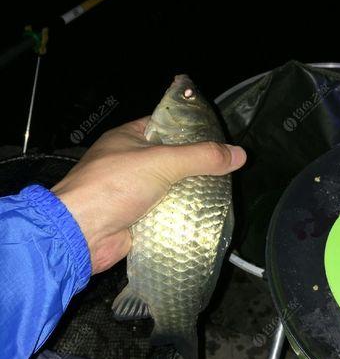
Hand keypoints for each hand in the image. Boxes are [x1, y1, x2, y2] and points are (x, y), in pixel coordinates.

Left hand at [52, 117, 246, 273]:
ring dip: (192, 190)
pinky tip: (206, 212)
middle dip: (197, 163)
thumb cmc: (113, 186)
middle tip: (227, 165)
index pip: (167, 124)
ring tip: (224, 189)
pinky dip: (183, 211)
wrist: (81, 234)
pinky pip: (167, 209)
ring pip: (172, 185)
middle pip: (173, 158)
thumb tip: (238, 154)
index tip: (219, 135)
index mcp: (130, 137)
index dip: (192, 128)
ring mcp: (135, 189)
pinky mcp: (138, 214)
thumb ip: (200, 157)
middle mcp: (132, 162)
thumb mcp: (160, 162)